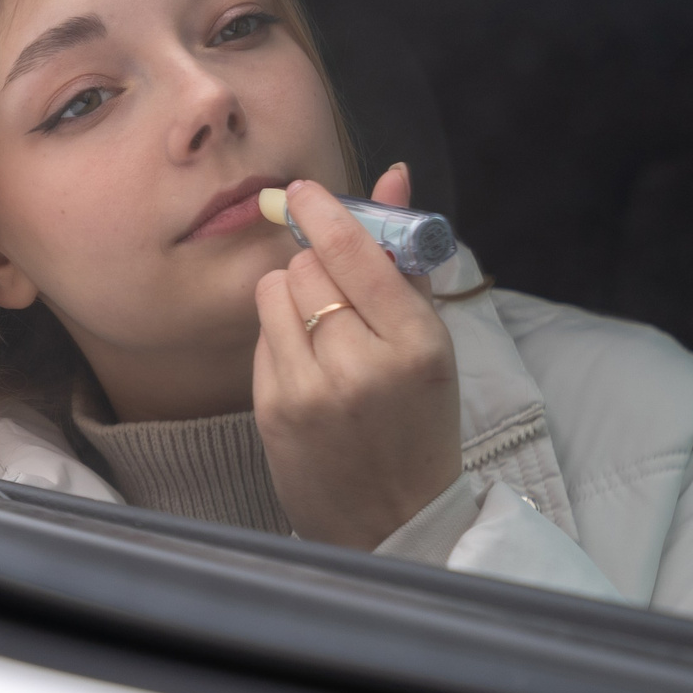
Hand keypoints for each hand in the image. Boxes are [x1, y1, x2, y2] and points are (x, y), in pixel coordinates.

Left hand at [251, 166, 464, 548]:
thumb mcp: (431, 342)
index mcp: (416, 344)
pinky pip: (261, 337)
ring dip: (292, 298)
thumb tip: (391, 173)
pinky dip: (280, 338)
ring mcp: (312, 391)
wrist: (395, 520)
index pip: (355, 252)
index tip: (304, 191)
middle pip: (307, 267)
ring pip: (274, 293)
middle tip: (337, 291)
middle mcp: (363, 365)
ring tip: (323, 332)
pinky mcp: (274, 411)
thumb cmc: (419, 423)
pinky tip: (308, 367)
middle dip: (317, 267)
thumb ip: (405, 257)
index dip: (323, 213)